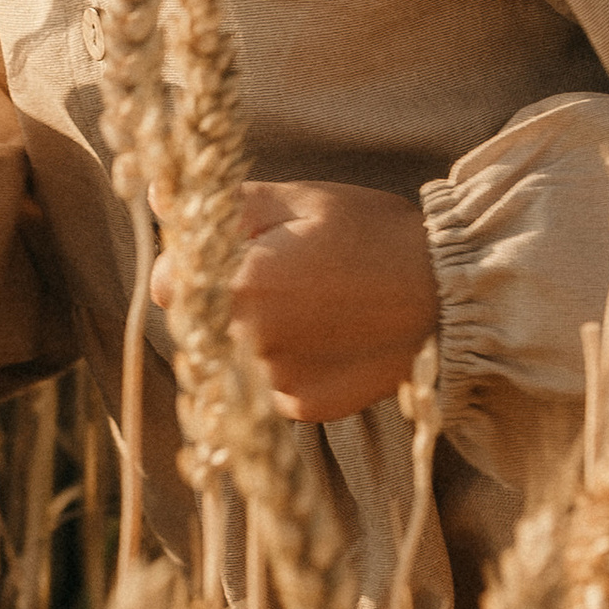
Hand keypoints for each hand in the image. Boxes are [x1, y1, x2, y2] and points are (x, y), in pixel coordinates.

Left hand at [155, 179, 438, 423]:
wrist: (448, 295)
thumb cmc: (373, 235)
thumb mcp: (299, 200)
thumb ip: (225, 204)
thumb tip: (160, 200)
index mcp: (238, 285)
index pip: (166, 281)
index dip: (192, 259)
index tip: (233, 248)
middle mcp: (247, 343)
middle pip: (198, 319)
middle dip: (224, 296)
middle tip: (282, 273)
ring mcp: (274, 383)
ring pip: (232, 355)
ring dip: (253, 333)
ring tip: (311, 304)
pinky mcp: (301, 408)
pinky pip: (267, 384)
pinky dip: (285, 362)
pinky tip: (326, 336)